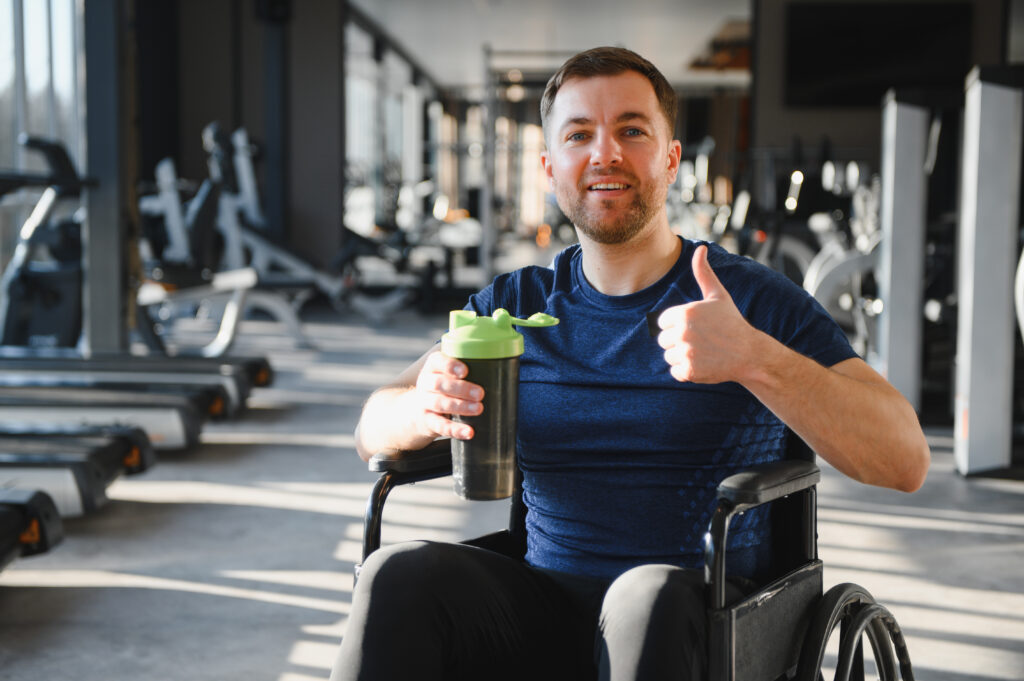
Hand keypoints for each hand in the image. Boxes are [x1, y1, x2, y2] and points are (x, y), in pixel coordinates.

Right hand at [409, 351, 483, 439]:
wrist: (419, 409)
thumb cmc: (445, 386)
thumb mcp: (449, 374)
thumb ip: (469, 368)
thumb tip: (503, 368)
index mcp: (433, 367)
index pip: (437, 361)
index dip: (450, 366)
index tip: (465, 372)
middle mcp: (426, 383)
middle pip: (439, 384)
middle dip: (461, 389)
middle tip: (480, 393)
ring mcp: (425, 402)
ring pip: (439, 404)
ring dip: (460, 406)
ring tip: (478, 409)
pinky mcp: (428, 421)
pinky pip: (440, 426)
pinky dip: (455, 430)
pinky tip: (469, 432)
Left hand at [656, 245, 758, 383]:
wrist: (749, 353)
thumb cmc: (731, 323)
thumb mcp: (718, 295)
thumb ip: (703, 273)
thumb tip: (700, 248)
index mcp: (684, 312)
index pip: (663, 322)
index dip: (678, 326)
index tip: (696, 327)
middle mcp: (682, 332)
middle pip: (663, 340)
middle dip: (679, 342)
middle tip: (701, 342)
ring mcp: (685, 352)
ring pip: (668, 357)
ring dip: (682, 357)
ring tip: (703, 352)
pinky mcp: (689, 371)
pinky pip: (675, 372)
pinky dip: (686, 372)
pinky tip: (703, 364)